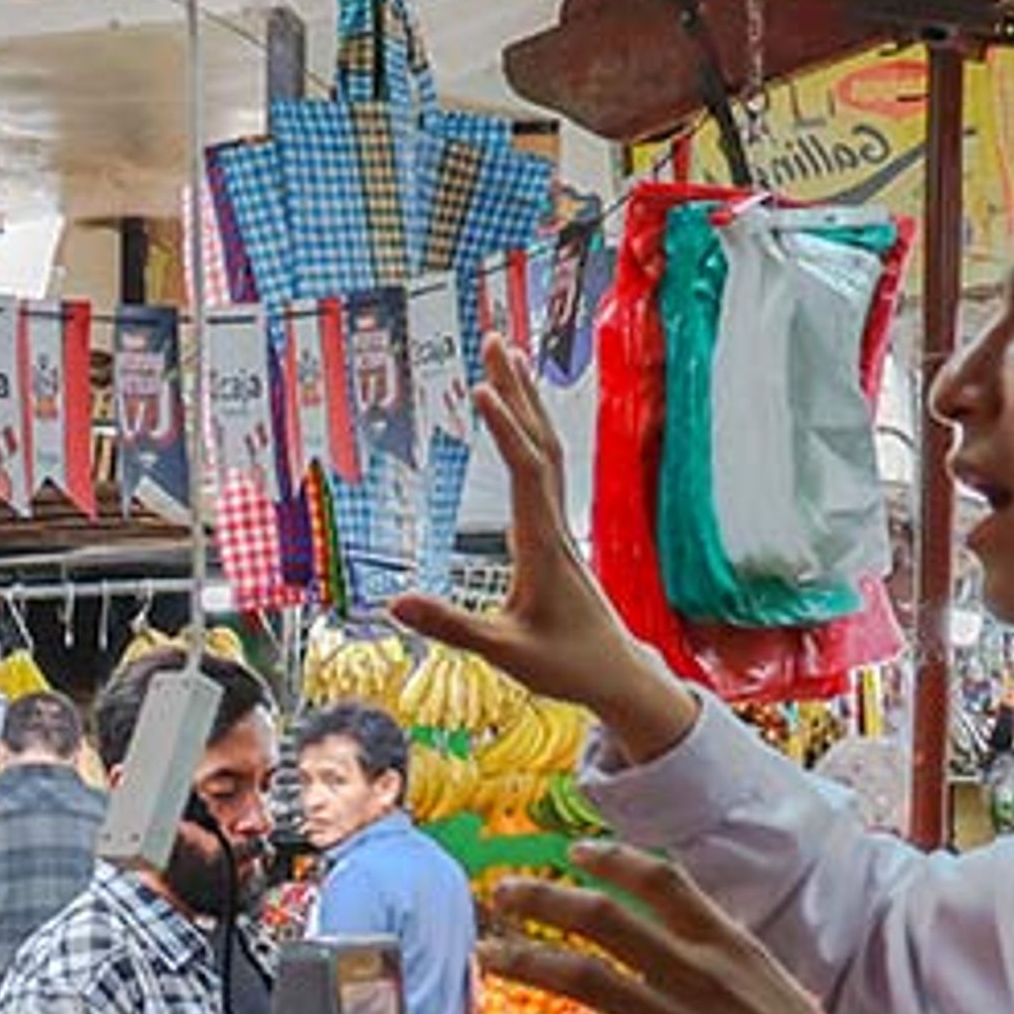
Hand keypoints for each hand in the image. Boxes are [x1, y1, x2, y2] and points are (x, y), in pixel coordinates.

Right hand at [389, 339, 697, 757]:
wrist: (618, 674)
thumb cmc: (566, 665)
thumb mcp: (503, 652)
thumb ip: (451, 626)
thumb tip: (394, 603)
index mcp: (542, 545)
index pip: (524, 471)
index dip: (503, 428)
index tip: (481, 387)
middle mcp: (554, 525)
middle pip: (539, 441)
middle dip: (518, 390)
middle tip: (495, 340)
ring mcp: (559, 526)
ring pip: (547, 449)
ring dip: (528, 402)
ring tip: (509, 357)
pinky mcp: (557, 534)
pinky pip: (546, 468)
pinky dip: (530, 433)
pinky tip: (520, 420)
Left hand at [484, 845, 950, 1013]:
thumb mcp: (774, 989)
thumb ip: (726, 968)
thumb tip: (694, 956)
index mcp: (731, 944)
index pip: (661, 880)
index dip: (611, 859)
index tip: (575, 850)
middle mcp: (700, 971)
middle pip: (603, 917)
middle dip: (543, 898)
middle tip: (500, 891)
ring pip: (583, 974)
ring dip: (525, 960)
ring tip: (488, 953)